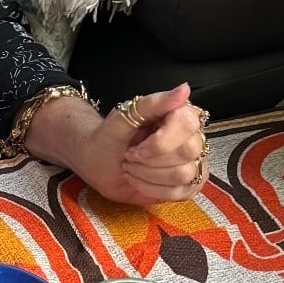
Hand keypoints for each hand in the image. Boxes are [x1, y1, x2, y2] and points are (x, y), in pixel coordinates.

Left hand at [28, 83, 207, 206]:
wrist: (95, 164)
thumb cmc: (107, 137)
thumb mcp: (121, 118)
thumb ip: (152, 104)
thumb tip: (184, 89)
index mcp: (175, 113)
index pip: (188, 123)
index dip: (161, 141)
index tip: (136, 147)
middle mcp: (187, 136)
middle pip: (188, 151)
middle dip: (151, 159)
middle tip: (130, 156)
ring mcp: (188, 162)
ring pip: (185, 174)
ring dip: (149, 175)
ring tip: (132, 167)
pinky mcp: (184, 185)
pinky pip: (183, 193)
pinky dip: (153, 190)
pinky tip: (138, 181)